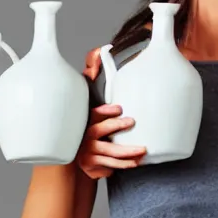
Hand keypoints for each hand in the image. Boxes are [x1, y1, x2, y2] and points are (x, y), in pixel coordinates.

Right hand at [76, 48, 146, 179]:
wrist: (75, 155)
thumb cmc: (87, 122)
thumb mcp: (89, 99)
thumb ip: (93, 75)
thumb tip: (100, 50)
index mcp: (87, 120)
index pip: (94, 114)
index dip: (106, 112)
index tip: (120, 108)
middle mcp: (86, 136)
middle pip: (101, 132)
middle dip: (117, 128)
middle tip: (132, 122)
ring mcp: (89, 153)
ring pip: (109, 154)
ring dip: (126, 154)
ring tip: (142, 151)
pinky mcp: (93, 167)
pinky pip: (109, 167)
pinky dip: (121, 166)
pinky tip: (134, 163)